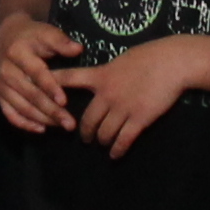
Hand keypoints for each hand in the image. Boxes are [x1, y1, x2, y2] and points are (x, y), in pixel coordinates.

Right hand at [0, 15, 82, 132]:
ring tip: (62, 126)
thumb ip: (61, 41)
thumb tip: (78, 49)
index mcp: (18, 53)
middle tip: (70, 123)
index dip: (50, 88)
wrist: (7, 37)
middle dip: (51, 111)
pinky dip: (24, 124)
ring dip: (42, 119)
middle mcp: (6, 70)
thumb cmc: (33, 36)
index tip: (65, 102)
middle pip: (30, 94)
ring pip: (21, 107)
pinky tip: (41, 129)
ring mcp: (1, 85)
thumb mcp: (46, 32)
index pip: (36, 74)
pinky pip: (10, 114)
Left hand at [63, 39, 196, 155]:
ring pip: (104, 132)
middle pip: (87, 120)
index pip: (70, 78)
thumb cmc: (150, 55)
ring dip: (102, 141)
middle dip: (85, 132)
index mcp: (101, 75)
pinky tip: (115, 154)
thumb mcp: (121, 59)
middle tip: (85, 138)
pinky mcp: (139, 119)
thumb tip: (102, 78)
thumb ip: (109, 72)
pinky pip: (123, 140)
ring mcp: (122, 108)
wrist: (172, 62)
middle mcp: (107, 94)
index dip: (53, 86)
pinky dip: (117, 149)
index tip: (38, 92)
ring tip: (103, 144)